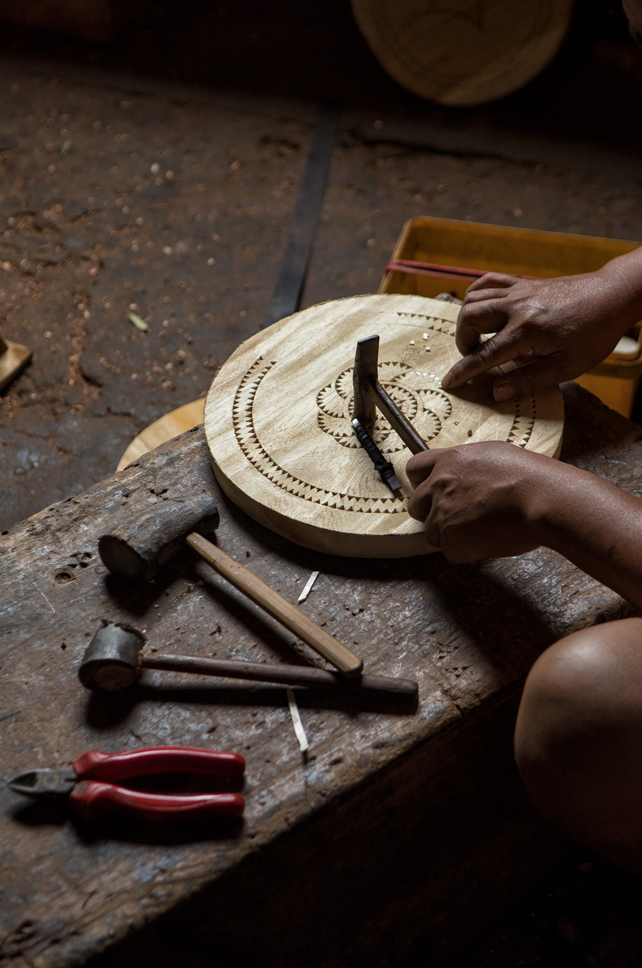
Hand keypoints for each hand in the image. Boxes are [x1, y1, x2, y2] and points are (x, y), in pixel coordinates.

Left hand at [406, 443, 560, 562]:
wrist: (543, 499)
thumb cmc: (531, 477)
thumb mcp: (494, 455)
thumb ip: (469, 466)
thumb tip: (467, 476)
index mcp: (449, 461)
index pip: (415, 469)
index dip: (422, 482)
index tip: (430, 490)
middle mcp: (439, 486)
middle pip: (416, 505)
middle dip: (431, 512)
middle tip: (458, 516)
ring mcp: (443, 515)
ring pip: (433, 532)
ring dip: (451, 534)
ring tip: (482, 529)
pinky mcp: (452, 542)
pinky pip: (452, 551)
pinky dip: (467, 551)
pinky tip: (489, 540)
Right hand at [441, 251, 641, 400]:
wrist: (611, 296)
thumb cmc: (594, 333)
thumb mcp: (567, 366)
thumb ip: (529, 379)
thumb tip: (498, 392)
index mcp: (528, 331)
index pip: (486, 354)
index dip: (464, 371)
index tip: (449, 381)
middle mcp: (518, 307)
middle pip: (470, 318)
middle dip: (463, 340)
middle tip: (474, 355)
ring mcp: (519, 291)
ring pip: (474, 298)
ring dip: (468, 319)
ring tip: (479, 336)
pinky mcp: (523, 282)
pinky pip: (488, 282)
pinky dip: (476, 294)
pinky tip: (482, 309)